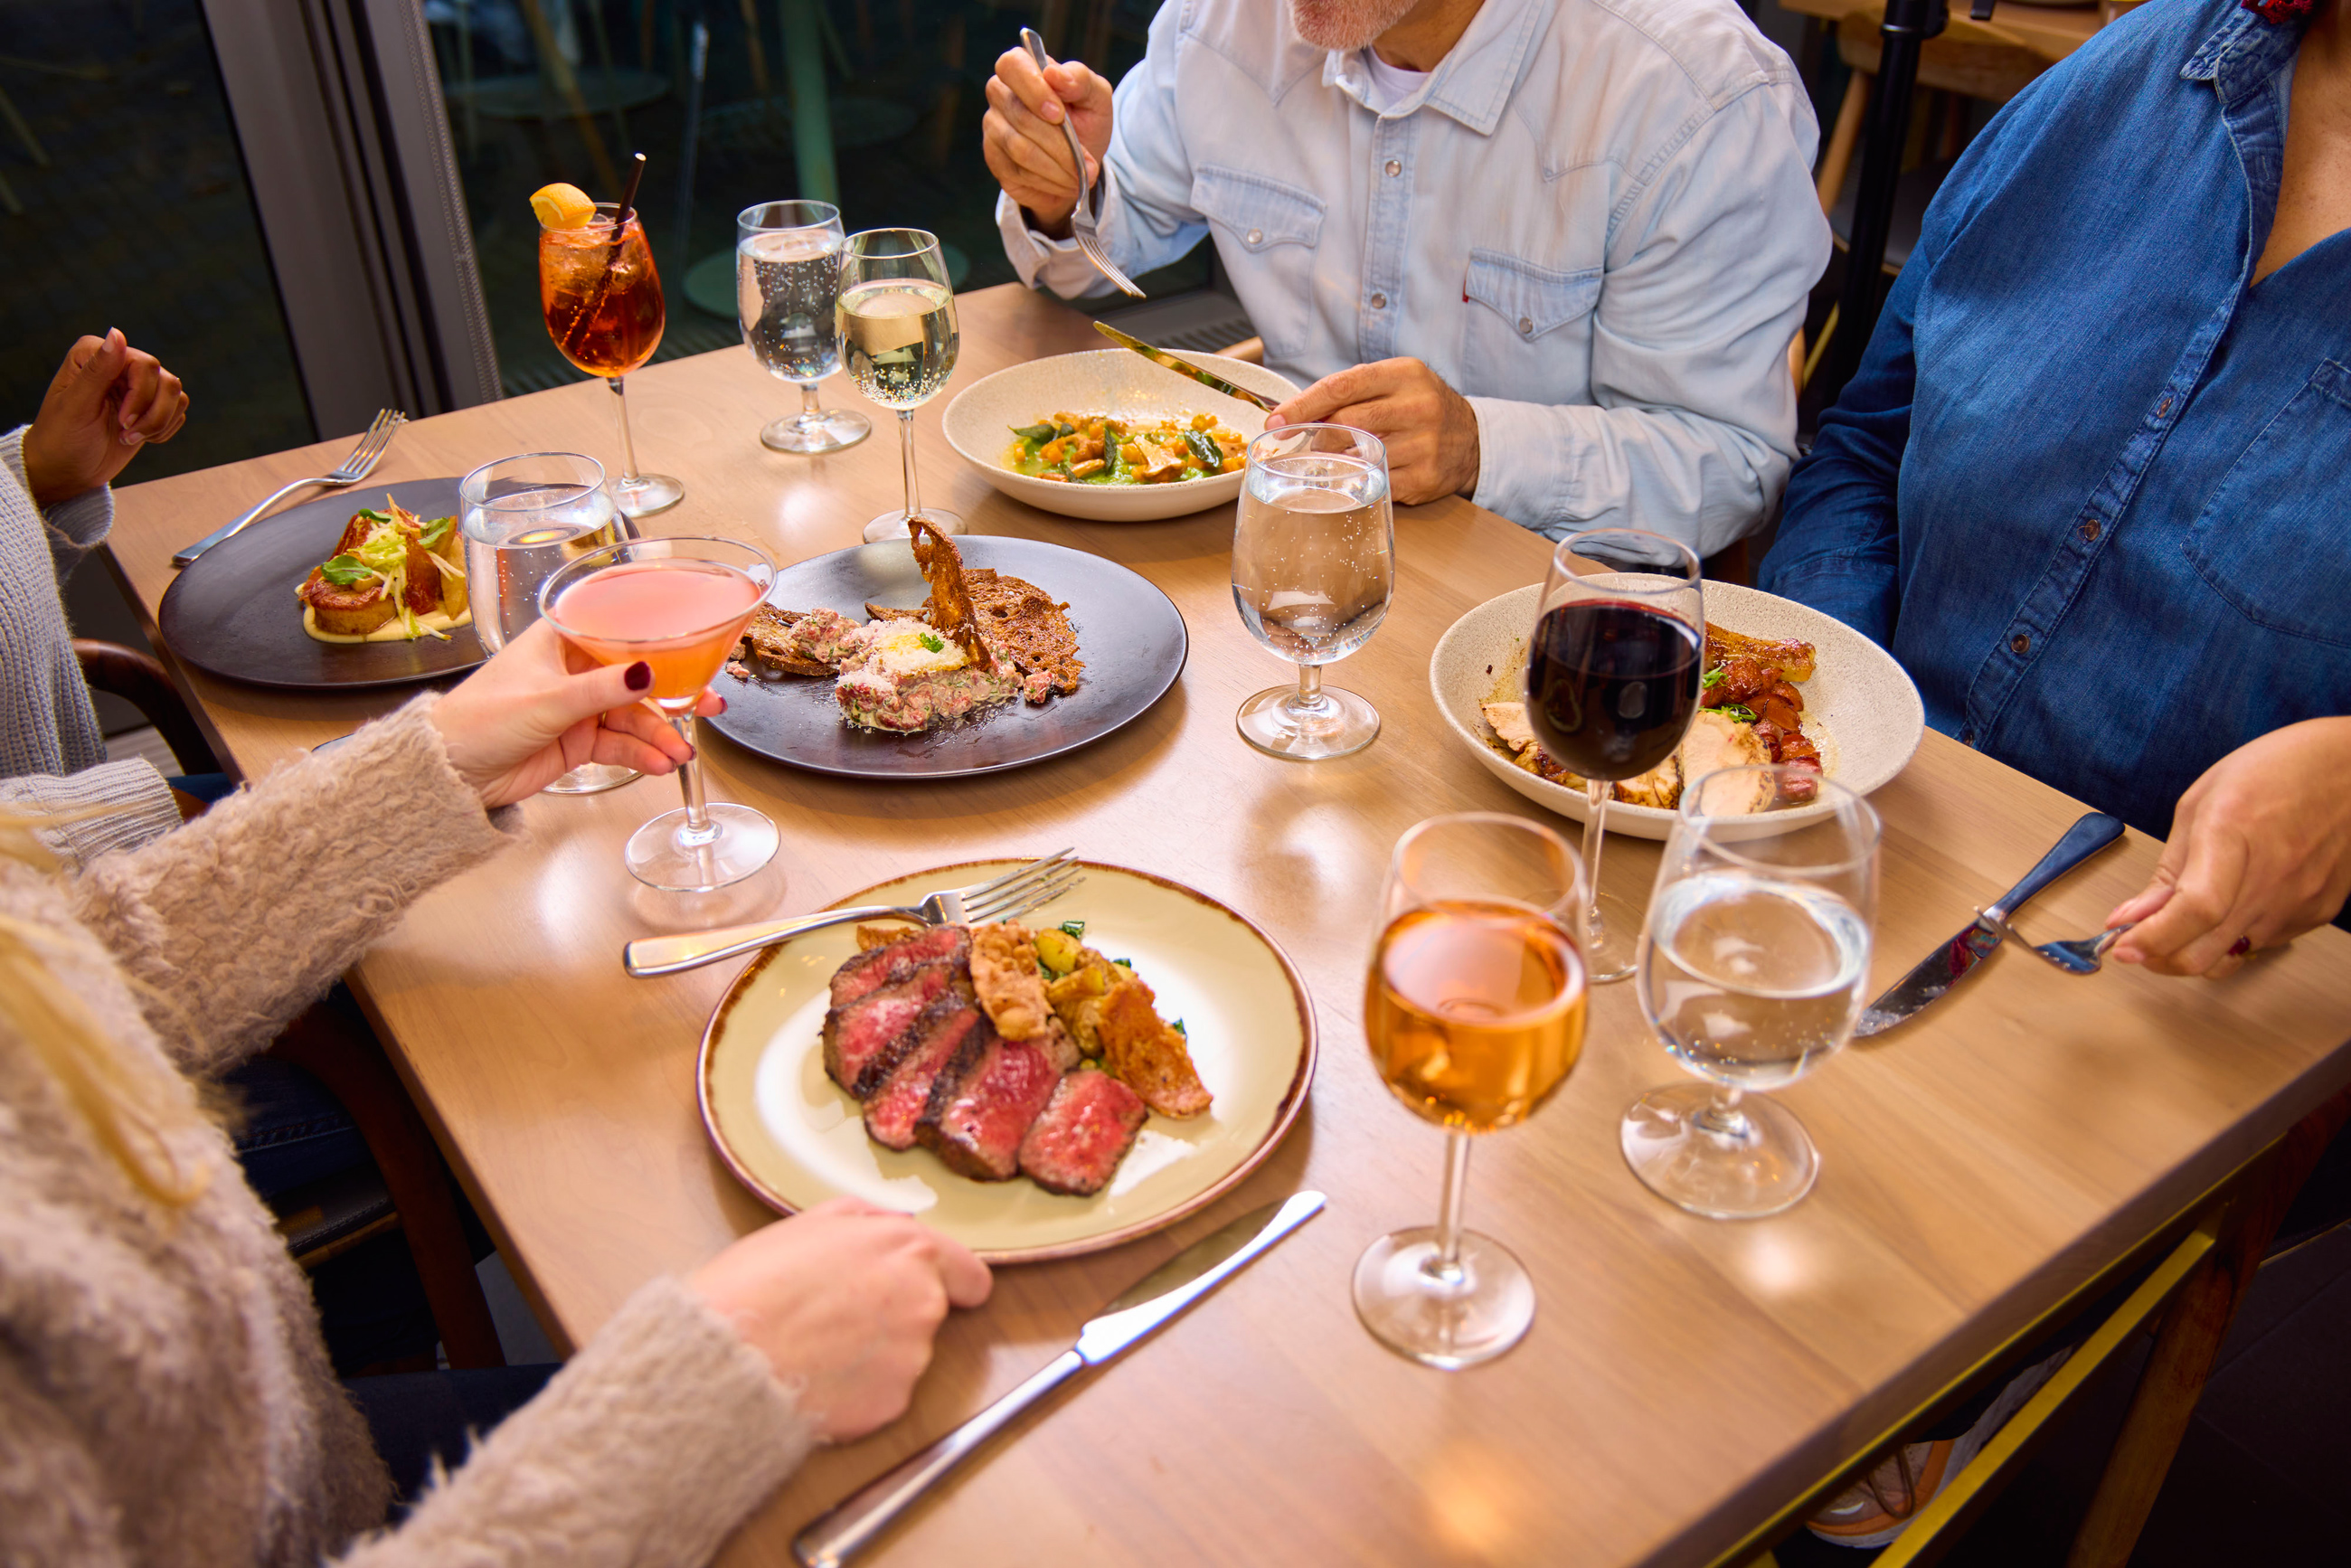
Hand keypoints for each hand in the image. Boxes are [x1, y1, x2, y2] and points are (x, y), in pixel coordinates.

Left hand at [20, 330, 188, 508]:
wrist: (67, 469)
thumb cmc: (62, 437)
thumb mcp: (76, 405)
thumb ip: (99, 369)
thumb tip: (117, 333)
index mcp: (94, 354)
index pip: (144, 364)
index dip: (141, 395)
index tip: (122, 421)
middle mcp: (118, 363)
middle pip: (165, 380)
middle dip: (151, 413)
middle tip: (125, 433)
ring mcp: (135, 383)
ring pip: (176, 394)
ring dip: (159, 423)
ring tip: (130, 438)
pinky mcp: (150, 404)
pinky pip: (178, 409)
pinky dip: (164, 429)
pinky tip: (140, 438)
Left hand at [427, 618, 724, 808]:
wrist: (450, 773)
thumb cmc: (478, 720)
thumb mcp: (547, 700)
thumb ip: (603, 689)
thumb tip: (648, 672)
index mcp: (559, 640)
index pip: (618, 631)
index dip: (657, 641)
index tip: (693, 648)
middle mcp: (572, 670)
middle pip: (635, 678)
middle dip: (672, 694)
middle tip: (707, 703)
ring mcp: (577, 707)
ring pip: (631, 716)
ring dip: (658, 734)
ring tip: (679, 751)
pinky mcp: (578, 741)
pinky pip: (619, 744)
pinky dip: (640, 754)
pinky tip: (658, 762)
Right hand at [689, 1198, 991, 1440]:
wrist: (729, 1356)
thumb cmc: (756, 1285)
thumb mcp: (809, 1223)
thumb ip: (866, 1219)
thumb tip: (892, 1224)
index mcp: (909, 1250)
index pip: (969, 1275)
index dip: (954, 1284)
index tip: (946, 1293)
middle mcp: (924, 1302)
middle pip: (930, 1315)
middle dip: (895, 1316)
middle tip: (838, 1317)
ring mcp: (912, 1357)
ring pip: (903, 1357)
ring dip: (874, 1355)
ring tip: (816, 1348)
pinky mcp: (892, 1403)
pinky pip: (882, 1395)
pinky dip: (858, 1392)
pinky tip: (817, 1379)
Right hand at [982, 47, 1113, 237]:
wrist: (1079, 164)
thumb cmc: (1085, 122)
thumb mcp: (1096, 98)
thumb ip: (1080, 79)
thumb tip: (1054, 73)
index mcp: (1023, 68)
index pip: (1012, 65)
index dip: (1034, 90)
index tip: (1059, 114)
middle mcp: (1000, 93)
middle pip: (1020, 115)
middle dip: (1059, 143)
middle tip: (1086, 160)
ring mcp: (993, 126)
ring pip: (1020, 148)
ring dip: (1057, 166)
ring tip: (1079, 175)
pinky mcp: (994, 158)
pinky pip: (1017, 171)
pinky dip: (1048, 180)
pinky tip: (1062, 181)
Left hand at [1266, 358, 1480, 504]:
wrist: (1471, 439)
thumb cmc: (1419, 406)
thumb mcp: (1394, 383)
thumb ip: (1351, 392)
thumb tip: (1294, 413)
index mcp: (1403, 374)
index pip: (1341, 386)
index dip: (1303, 406)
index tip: (1276, 422)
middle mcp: (1417, 406)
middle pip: (1345, 424)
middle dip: (1320, 438)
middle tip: (1315, 445)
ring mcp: (1423, 444)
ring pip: (1356, 456)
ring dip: (1337, 461)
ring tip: (1342, 457)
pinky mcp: (1423, 477)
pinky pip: (1373, 483)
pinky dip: (1358, 481)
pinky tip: (1361, 475)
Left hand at [2106, 717, 2350, 977]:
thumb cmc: (2275, 773)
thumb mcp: (2201, 805)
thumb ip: (2167, 870)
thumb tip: (2131, 916)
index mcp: (2232, 835)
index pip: (2194, 910)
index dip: (2153, 939)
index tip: (2122, 947)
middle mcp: (2271, 878)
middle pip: (2206, 952)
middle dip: (2159, 958)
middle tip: (2136, 943)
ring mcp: (2298, 901)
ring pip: (2231, 957)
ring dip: (2194, 949)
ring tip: (2180, 921)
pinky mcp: (2317, 914)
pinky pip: (2261, 944)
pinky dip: (2233, 936)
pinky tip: (2230, 905)